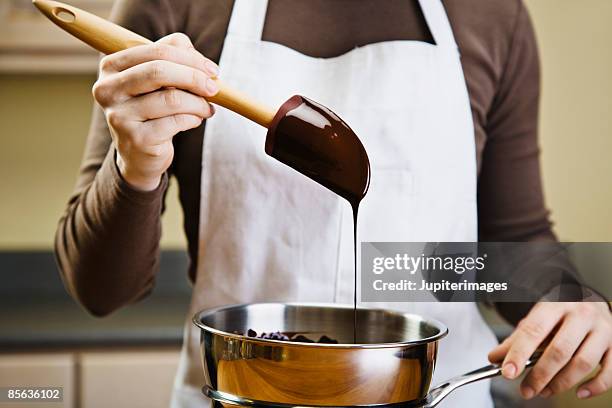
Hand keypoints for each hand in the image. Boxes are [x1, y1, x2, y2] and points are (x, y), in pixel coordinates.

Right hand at [92, 33, 218, 190]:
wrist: (139, 153)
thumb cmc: (152, 109)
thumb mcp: (158, 79)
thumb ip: (174, 56)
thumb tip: (197, 56)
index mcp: (111, 67)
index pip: (156, 51)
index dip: (190, 58)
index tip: (213, 70)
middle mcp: (108, 90)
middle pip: (159, 71)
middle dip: (195, 78)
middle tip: (214, 88)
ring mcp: (119, 116)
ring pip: (171, 99)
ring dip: (198, 103)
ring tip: (206, 108)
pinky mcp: (136, 139)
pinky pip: (176, 122)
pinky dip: (193, 119)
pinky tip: (195, 120)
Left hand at [489, 302, 610, 399]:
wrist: (588, 298)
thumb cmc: (559, 313)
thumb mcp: (536, 318)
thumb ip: (517, 338)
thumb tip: (495, 358)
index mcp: (556, 304)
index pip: (534, 330)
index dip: (518, 353)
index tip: (507, 372)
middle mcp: (582, 315)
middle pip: (560, 350)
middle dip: (540, 375)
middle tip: (526, 390)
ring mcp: (602, 330)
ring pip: (584, 363)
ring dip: (562, 383)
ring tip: (544, 391)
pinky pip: (610, 371)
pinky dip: (595, 386)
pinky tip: (579, 392)